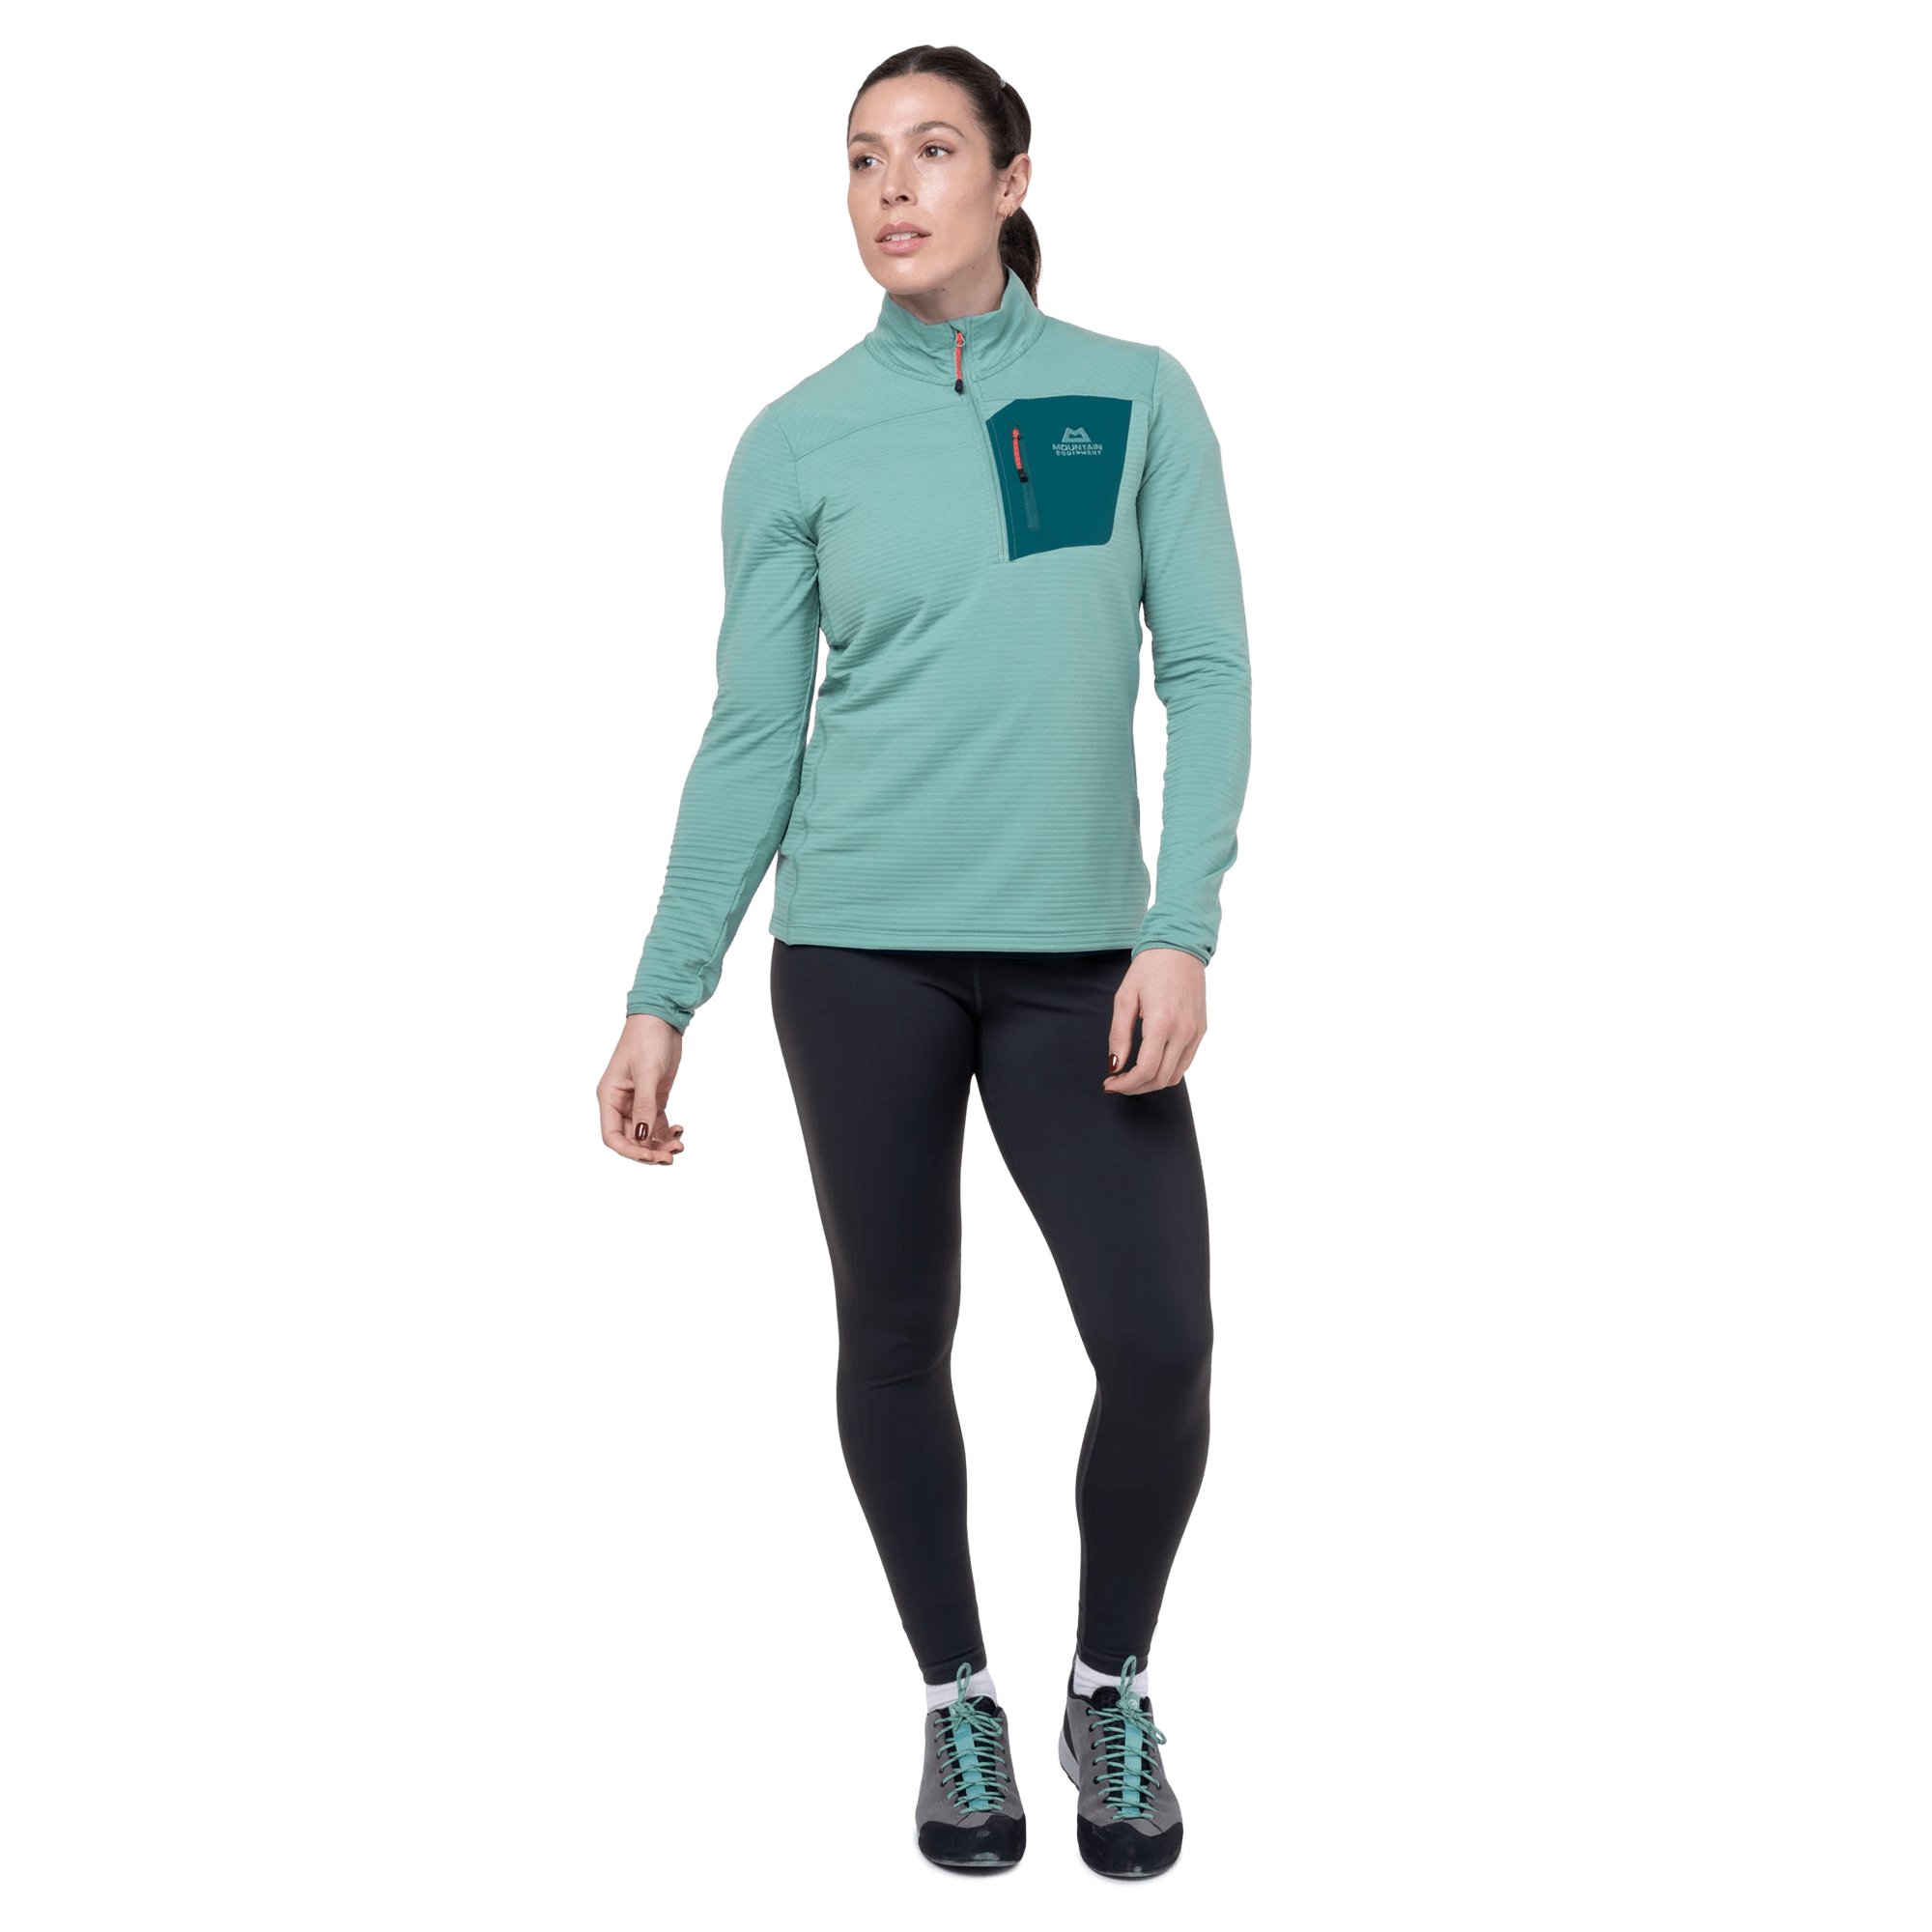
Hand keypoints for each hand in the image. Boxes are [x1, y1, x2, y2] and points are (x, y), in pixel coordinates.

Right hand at [596, 1014, 687, 1165]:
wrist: (661, 1020)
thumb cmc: (646, 1040)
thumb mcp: (646, 1073)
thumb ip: (644, 1105)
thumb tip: (641, 1137)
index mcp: (609, 1097)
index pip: (612, 1136)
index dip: (629, 1150)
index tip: (650, 1156)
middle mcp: (620, 1103)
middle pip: (630, 1139)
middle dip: (648, 1151)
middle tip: (671, 1157)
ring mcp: (637, 1102)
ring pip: (645, 1134)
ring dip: (660, 1144)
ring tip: (679, 1146)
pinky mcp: (654, 1098)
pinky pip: (657, 1124)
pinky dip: (667, 1132)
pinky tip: (680, 1131)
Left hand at [1104, 948, 1207, 1094]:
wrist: (1180, 948)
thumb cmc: (1149, 969)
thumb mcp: (1125, 998)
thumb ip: (1119, 1035)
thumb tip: (1114, 1066)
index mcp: (1162, 1023)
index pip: (1145, 1070)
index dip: (1126, 1085)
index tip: (1110, 1084)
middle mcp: (1184, 1032)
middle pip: (1160, 1078)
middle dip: (1136, 1088)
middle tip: (1117, 1083)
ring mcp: (1196, 1033)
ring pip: (1175, 1076)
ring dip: (1151, 1083)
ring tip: (1132, 1078)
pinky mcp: (1201, 1031)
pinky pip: (1185, 1063)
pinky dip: (1166, 1071)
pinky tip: (1150, 1065)